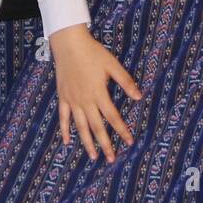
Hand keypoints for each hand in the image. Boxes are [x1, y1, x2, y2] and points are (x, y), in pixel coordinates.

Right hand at [49, 23, 140, 161]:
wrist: (68, 44)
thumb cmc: (92, 52)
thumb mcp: (112, 65)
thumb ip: (125, 81)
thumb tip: (139, 97)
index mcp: (99, 93)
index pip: (113, 117)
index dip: (122, 130)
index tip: (130, 141)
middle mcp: (85, 100)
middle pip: (97, 127)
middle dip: (105, 144)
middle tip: (111, 158)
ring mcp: (72, 100)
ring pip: (80, 126)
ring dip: (87, 142)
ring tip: (93, 156)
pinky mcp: (63, 97)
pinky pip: (63, 117)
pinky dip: (64, 130)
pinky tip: (67, 141)